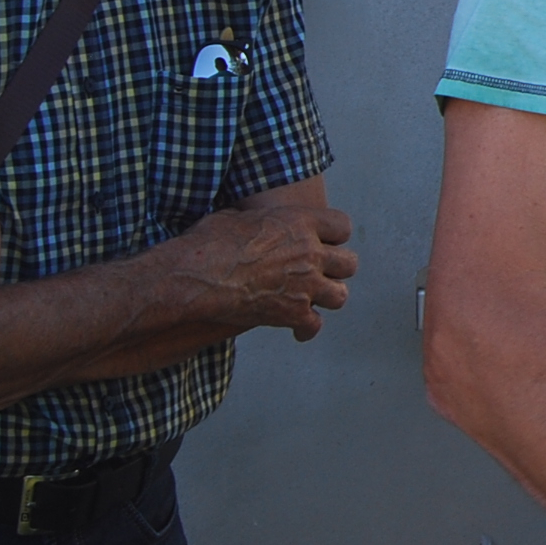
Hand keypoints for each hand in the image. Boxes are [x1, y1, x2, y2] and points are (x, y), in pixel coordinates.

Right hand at [162, 203, 356, 340]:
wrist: (196, 276)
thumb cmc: (209, 241)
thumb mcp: (238, 215)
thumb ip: (263, 220)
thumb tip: (257, 221)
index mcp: (301, 222)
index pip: (342, 226)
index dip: (334, 235)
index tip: (324, 241)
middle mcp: (311, 252)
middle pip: (349, 263)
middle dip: (337, 269)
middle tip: (322, 272)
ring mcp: (306, 284)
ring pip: (340, 295)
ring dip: (327, 298)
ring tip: (313, 298)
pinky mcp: (293, 313)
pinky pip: (314, 325)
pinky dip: (306, 329)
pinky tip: (297, 329)